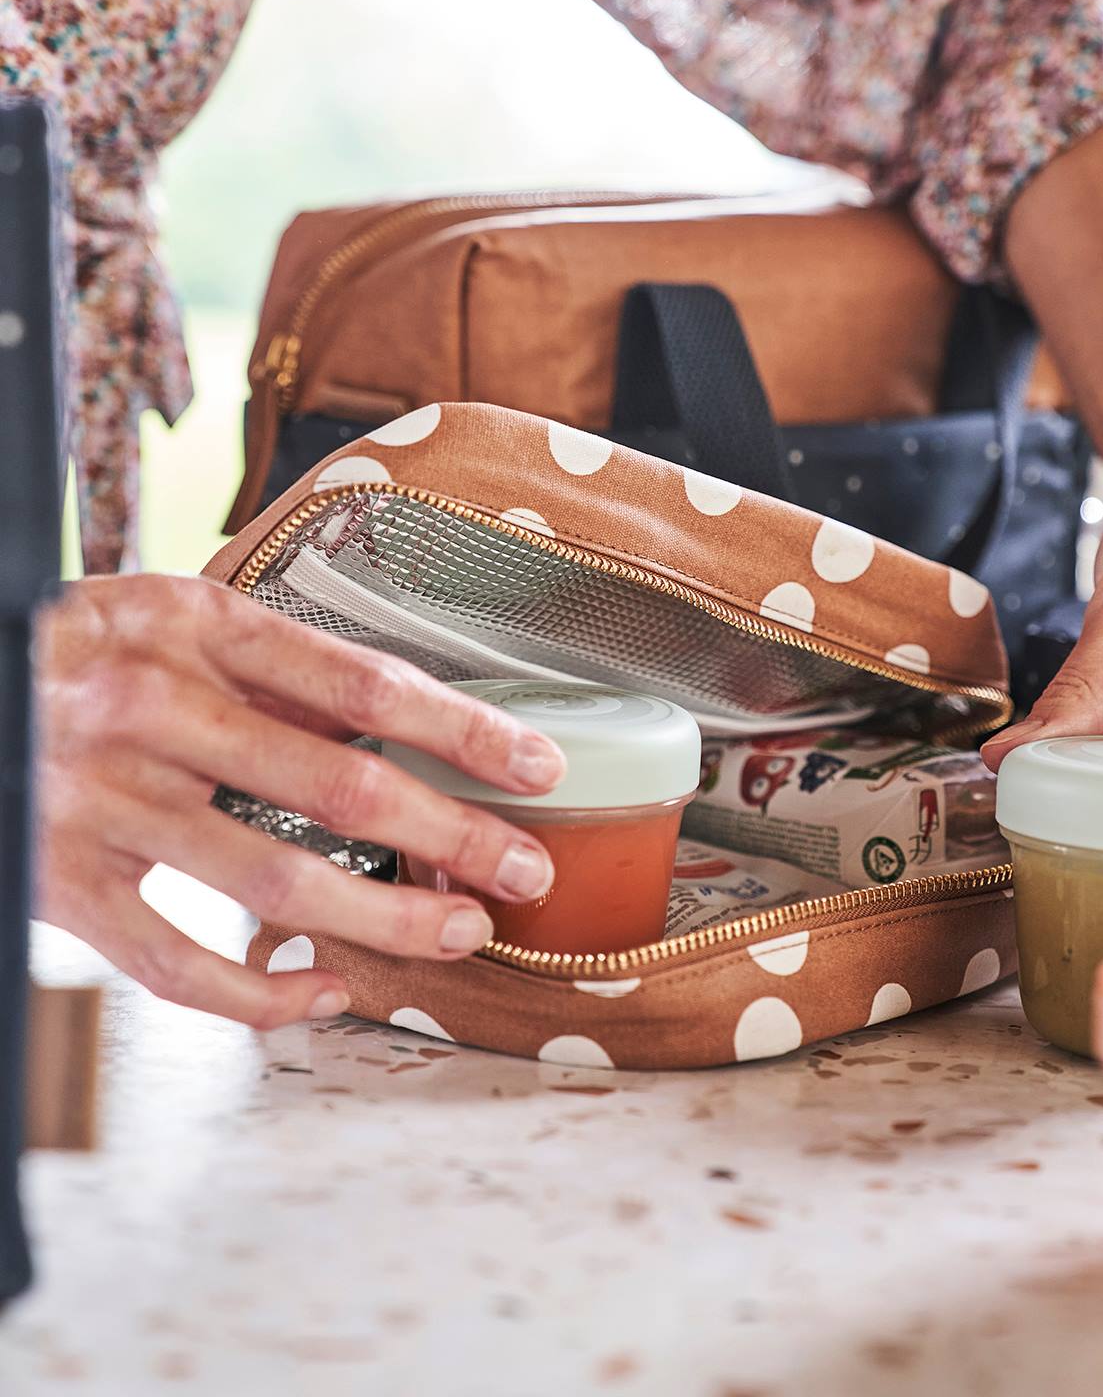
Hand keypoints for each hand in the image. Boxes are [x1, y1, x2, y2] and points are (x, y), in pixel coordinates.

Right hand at [36, 575, 565, 1026]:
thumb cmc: (68, 651)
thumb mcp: (164, 618)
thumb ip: (264, 664)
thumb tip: (393, 717)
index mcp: (189, 626)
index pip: (359, 681)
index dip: (461, 729)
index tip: (534, 762)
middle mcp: (149, 708)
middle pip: (337, 784)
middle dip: (453, 833)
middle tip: (525, 866)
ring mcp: (102, 802)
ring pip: (275, 879)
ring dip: (386, 916)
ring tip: (459, 929)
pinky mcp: (60, 881)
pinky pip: (176, 963)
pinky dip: (259, 992)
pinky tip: (323, 990)